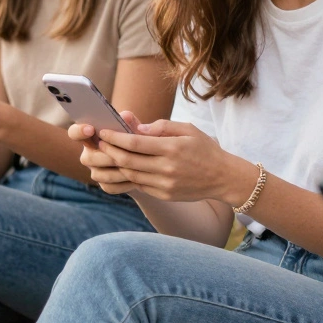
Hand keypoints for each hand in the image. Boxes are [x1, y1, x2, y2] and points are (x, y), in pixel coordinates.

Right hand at [74, 113, 138, 194]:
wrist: (153, 163)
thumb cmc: (143, 139)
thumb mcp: (140, 128)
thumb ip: (132, 121)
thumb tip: (125, 117)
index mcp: (93, 136)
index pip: (75, 133)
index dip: (79, 131)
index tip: (91, 129)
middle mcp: (90, 154)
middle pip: (88, 157)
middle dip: (107, 156)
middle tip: (123, 154)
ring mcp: (96, 171)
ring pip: (100, 174)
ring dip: (118, 170)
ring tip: (136, 167)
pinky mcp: (106, 185)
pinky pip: (110, 187)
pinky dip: (124, 183)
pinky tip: (137, 179)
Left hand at [91, 117, 243, 202]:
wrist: (223, 177)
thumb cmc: (204, 149)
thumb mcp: (188, 130)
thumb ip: (162, 127)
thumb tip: (136, 128)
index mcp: (172, 148)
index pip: (135, 143)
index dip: (115, 138)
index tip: (103, 132)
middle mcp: (167, 168)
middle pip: (128, 160)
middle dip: (110, 151)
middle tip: (99, 144)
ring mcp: (165, 184)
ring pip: (131, 174)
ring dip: (116, 165)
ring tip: (108, 155)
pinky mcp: (165, 195)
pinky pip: (140, 185)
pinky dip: (129, 176)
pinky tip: (124, 167)